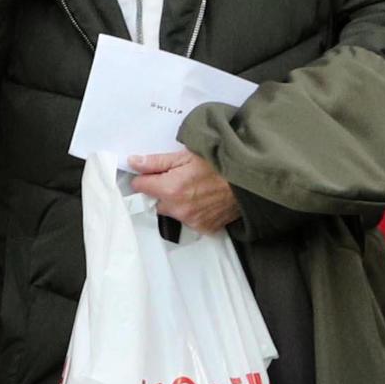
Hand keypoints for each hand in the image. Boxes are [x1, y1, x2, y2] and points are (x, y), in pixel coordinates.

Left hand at [125, 148, 239, 231]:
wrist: (250, 181)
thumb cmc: (221, 165)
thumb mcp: (186, 156)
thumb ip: (156, 162)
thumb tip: (133, 162)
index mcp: (170, 189)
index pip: (139, 186)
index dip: (146, 177)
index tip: (155, 173)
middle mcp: (178, 209)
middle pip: (156, 201)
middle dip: (162, 191)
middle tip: (181, 179)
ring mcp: (192, 221)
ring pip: (172, 212)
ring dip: (178, 203)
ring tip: (197, 189)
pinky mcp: (205, 227)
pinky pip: (190, 221)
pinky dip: (194, 212)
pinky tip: (205, 200)